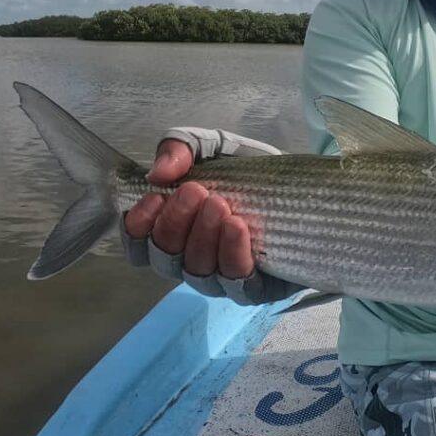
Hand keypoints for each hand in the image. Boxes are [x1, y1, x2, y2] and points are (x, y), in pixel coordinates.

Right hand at [123, 139, 254, 279]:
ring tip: (218, 204)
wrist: (298, 181)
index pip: (139, 246)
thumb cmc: (246, 170)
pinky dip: (233, 253)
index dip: (137, 228)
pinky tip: (236, 226)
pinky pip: (238, 282)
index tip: (154, 197)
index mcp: (175, 233)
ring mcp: (223, 278)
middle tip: (194, 191)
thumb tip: (158, 173)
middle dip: (175, 224)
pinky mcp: (259, 287)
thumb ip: (179, 149)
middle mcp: (193, 261)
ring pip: (199, 274)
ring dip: (203, 237)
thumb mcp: (211, 147)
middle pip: (166, 261)